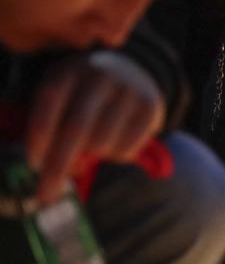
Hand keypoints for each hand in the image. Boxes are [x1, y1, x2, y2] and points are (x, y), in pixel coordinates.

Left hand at [26, 52, 164, 203]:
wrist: (129, 70)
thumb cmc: (83, 96)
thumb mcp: (61, 99)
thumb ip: (53, 129)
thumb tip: (58, 169)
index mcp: (68, 71)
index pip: (48, 107)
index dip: (39, 140)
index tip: (34, 166)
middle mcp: (100, 74)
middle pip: (76, 128)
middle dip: (59, 165)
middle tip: (48, 194)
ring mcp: (128, 87)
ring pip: (102, 142)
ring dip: (92, 157)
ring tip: (92, 150)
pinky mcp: (151, 104)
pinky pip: (128, 147)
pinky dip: (117, 157)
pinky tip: (114, 146)